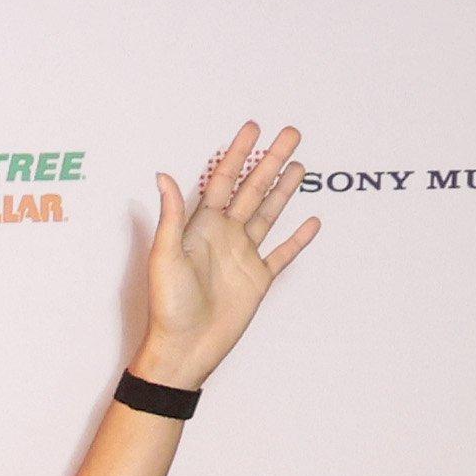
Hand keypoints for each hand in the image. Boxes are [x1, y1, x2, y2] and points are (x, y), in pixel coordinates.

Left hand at [133, 121, 319, 391]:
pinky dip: (298, 239)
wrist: (184, 348)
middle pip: (253, 189)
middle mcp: (224, 236)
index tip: (252, 127)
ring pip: (269, 214)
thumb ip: (171, 215)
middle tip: (291, 133)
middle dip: (271, 160)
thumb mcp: (165, 255)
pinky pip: (282, 254)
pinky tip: (312, 221)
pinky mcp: (258, 280)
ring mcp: (243, 256)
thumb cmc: (168, 305)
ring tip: (300, 164)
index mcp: (201, 227)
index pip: (223, 180)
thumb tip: (163, 175)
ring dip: (284, 189)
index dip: (237, 153)